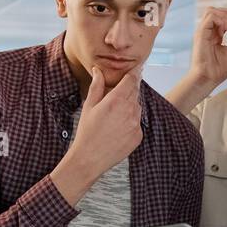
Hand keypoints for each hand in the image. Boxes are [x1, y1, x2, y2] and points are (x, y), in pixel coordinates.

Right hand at [50, 66, 141, 202]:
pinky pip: (137, 122)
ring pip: (137, 107)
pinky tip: (118, 127)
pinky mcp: (139, 135)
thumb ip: (97, 86)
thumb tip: (98, 70)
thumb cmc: (87, 132)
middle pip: (135, 92)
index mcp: (116, 100)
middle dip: (130, 89)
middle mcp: (129, 110)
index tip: (136, 68)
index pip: (131, 79)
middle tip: (121, 91)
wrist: (90, 158)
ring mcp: (136, 124)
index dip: (134, 72)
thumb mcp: (89, 106)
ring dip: (130, 105)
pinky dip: (131, 120)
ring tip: (114, 114)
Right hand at [189, 7, 226, 85]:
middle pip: (218, 10)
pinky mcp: (200, 33)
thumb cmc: (218, 69)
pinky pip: (210, 17)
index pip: (223, 16)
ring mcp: (203, 31)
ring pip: (212, 10)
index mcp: (214, 34)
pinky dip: (221, 20)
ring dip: (226, 15)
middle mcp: (207, 31)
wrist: (208, 79)